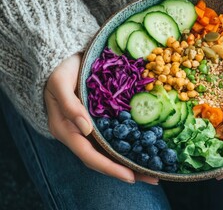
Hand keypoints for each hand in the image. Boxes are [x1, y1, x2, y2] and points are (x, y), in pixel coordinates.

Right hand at [44, 53, 157, 184]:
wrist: (62, 56)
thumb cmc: (58, 68)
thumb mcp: (60, 83)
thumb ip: (70, 105)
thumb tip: (86, 129)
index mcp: (66, 129)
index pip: (89, 155)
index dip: (110, 168)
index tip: (131, 176)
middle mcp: (78, 133)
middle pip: (103, 158)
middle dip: (126, 170)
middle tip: (152, 177)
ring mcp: (88, 127)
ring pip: (110, 150)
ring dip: (130, 161)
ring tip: (153, 168)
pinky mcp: (98, 119)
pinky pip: (113, 137)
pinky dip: (128, 144)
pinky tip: (144, 147)